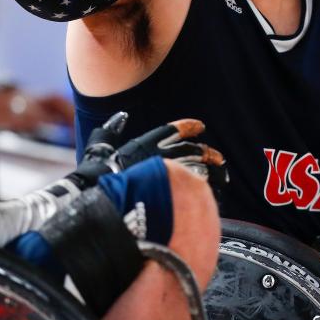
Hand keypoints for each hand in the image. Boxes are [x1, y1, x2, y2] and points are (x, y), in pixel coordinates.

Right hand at [69, 112, 227, 188]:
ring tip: (222, 174)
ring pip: (201, 168)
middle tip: (217, 157)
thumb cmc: (97, 177)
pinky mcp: (178, 194)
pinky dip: (210, 190)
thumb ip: (109, 130)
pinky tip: (215, 192)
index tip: (200, 127)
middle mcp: (162, 155)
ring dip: (213, 170)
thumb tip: (121, 116)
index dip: (189, 127)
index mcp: (146, 143)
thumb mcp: (98, 148)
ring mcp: (171, 175)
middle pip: (192, 149)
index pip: (174, 129)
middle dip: (207, 152)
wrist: (105, 204)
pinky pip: (200, 189)